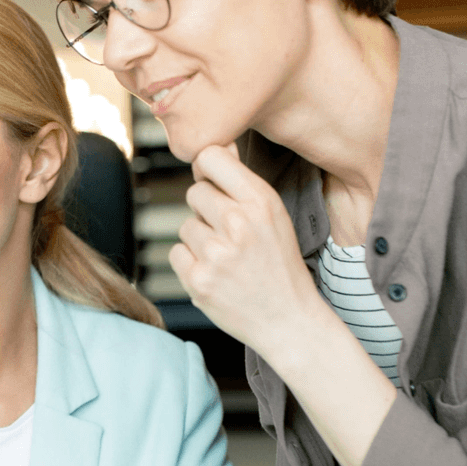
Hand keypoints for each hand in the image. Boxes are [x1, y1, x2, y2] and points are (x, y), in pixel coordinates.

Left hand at [168, 144, 326, 356]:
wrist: (289, 320)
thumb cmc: (280, 264)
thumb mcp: (274, 216)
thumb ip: (242, 183)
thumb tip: (218, 145)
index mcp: (261, 201)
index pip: (210, 157)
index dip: (207, 169)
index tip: (214, 184)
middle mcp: (238, 223)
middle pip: (195, 192)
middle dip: (207, 210)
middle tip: (230, 234)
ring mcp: (216, 253)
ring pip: (186, 225)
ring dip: (200, 240)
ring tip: (228, 259)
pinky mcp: (198, 280)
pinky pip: (176, 253)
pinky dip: (190, 264)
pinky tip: (216, 274)